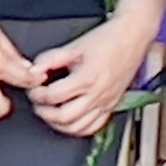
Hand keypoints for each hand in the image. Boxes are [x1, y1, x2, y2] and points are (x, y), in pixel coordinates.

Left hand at [29, 14, 157, 138]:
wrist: (132, 37)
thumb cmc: (107, 39)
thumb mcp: (73, 46)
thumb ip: (50, 59)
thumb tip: (33, 72)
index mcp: (87, 78)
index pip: (53, 96)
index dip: (37, 94)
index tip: (34, 88)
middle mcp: (98, 94)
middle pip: (64, 117)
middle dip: (45, 112)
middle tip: (39, 102)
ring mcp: (107, 102)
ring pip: (78, 127)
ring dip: (59, 124)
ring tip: (51, 112)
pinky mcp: (112, 105)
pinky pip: (94, 127)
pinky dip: (78, 127)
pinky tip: (70, 118)